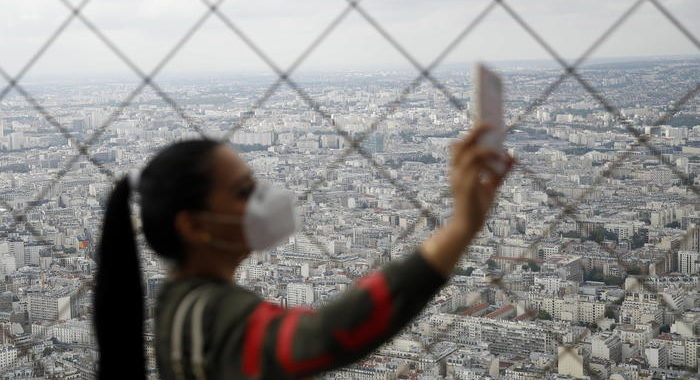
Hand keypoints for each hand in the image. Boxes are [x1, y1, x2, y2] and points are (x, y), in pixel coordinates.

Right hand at [449, 123, 514, 239]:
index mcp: (459, 169)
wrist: (467, 227)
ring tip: (501, 156)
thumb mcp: (491, 186)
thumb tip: (513, 156)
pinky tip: (497, 170)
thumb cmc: (477, 206)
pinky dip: (488, 167)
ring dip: (488, 152)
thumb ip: (501, 172)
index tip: (486, 124)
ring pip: (470, 156)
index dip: (471, 133)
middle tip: (491, 125)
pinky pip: (476, 171)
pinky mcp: (466, 189)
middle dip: (475, 132)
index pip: (459, 146)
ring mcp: (459, 180)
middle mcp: (456, 172)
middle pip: (461, 145)